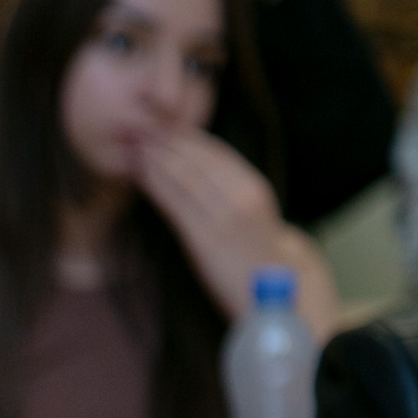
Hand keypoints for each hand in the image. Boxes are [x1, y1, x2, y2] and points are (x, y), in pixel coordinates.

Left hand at [135, 129, 286, 319]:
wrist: (282, 295)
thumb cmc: (262, 256)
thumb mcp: (254, 213)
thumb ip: (230, 191)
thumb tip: (200, 170)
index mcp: (254, 188)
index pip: (217, 153)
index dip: (188, 135)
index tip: (163, 122)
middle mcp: (242, 197)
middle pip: (199, 159)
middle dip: (167, 139)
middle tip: (139, 124)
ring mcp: (223, 218)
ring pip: (185, 177)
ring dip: (157, 156)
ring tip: (135, 141)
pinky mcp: (204, 241)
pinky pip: (176, 204)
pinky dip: (156, 184)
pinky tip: (139, 172)